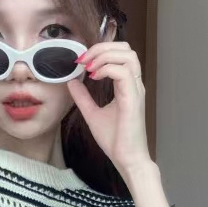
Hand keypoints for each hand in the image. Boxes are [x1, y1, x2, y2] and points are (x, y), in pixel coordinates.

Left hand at [66, 42, 152, 176]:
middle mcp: (134, 84)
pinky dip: (107, 69)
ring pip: (127, 55)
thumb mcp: (92, 114)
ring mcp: (136, 90)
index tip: (81, 62)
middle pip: (126, 48)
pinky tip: (94, 77)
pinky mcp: (133, 99)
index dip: (100, 50)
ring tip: (89, 68)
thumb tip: (71, 81)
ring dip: (105, 56)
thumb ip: (83, 97)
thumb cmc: (115, 140)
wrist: (126, 159)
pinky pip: (123, 72)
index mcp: (127, 86)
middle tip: (84, 60)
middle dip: (103, 47)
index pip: (120, 54)